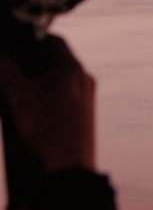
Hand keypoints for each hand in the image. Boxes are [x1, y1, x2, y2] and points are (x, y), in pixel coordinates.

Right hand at [0, 36, 95, 173]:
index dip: (32, 39)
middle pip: (56, 60)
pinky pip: (64, 97)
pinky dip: (47, 96)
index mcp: (72, 68)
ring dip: (39, 80)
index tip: (15, 43)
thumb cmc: (47, 131)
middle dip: (32, 62)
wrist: (68, 170)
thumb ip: (5, 69)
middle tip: (12, 67)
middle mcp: (83, 80)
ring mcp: (86, 99)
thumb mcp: (17, 96)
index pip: (53, 40)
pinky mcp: (84, 116)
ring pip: (60, 80)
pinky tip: (30, 109)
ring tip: (17, 89)